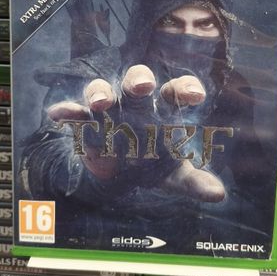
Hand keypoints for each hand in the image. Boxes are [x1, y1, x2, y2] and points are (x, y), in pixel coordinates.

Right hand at [47, 65, 224, 201]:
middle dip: (139, 80)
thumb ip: (195, 182)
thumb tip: (218, 195)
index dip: (187, 89)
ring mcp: (110, 109)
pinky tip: (58, 113)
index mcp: (163, 109)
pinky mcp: (86, 121)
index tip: (196, 97)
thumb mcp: (174, 175)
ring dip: (100, 93)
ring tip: (101, 104)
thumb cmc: (153, 163)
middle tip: (143, 87)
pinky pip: (75, 112)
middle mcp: (136, 102)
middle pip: (138, 81)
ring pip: (103, 90)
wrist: (122, 174)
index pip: (177, 90)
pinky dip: (67, 111)